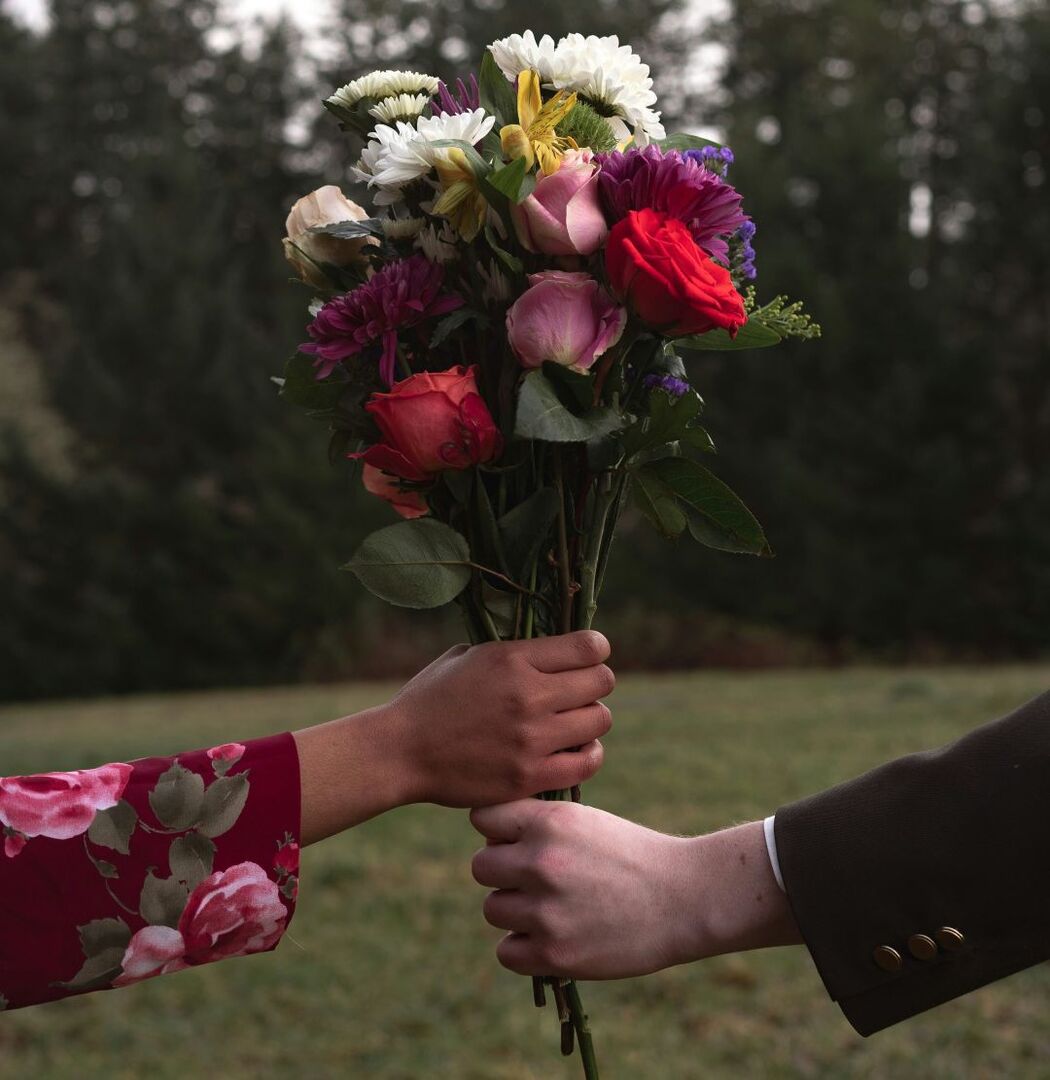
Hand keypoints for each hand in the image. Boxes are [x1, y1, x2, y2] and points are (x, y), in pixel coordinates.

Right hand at [295, 631, 613, 842]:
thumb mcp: (467, 655)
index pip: (588, 647)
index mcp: (512, 659)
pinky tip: (574, 749)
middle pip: (602, 682)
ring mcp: (531, 739)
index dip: (597, 648)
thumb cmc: (430, 698)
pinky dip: (588, 753)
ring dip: (591, 717)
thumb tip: (552, 648)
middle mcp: (528, 696)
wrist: (400, 751)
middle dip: (595, 681)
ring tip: (574, 721)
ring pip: (600, 720)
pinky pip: (587, 762)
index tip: (590, 654)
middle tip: (580, 690)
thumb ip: (512, 650)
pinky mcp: (529, 776)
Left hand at [470, 802, 800, 979]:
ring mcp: (546, 911)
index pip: (483, 818)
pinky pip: (506, 951)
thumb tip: (486, 835)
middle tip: (536, 879)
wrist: (684, 898)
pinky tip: (552, 936)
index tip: (516, 840)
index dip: (498, 830)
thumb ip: (537, 825)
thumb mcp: (585, 820)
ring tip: (551, 908)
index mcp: (551, 822)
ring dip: (515, 911)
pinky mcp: (554, 954)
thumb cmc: (631, 854)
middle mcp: (542, 862)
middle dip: (503, 872)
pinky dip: (524, 947)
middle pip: (481, 867)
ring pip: (493, 909)